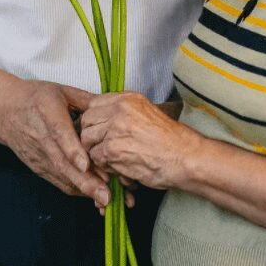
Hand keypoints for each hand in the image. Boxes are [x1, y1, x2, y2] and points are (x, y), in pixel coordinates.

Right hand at [0, 79, 105, 199]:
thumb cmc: (35, 98)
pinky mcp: (38, 168)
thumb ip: (86, 99)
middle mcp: (41, 138)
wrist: (4, 112)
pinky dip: (75, 190)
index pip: (60, 133)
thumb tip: (111, 107)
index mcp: (48, 112)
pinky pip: (58, 181)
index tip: (86, 165)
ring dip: (83, 190)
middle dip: (86, 181)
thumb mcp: (61, 91)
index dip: (72, 150)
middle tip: (106, 194)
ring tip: (104, 200)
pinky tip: (92, 195)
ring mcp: (39, 156)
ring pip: (61, 176)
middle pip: (63, 163)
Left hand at [80, 92, 200, 193]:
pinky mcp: (112, 149)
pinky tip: (119, 167)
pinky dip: (105, 166)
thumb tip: (101, 117)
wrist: (183, 156)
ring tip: (114, 158)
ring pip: (87, 140)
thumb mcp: (146, 113)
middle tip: (103, 146)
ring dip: (96, 152)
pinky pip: (96, 157)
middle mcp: (119, 109)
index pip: (91, 101)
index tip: (82, 119)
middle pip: (86, 120)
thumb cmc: (169, 140)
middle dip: (91, 136)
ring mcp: (114, 128)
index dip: (87, 115)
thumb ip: (122, 112)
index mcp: (127, 98)